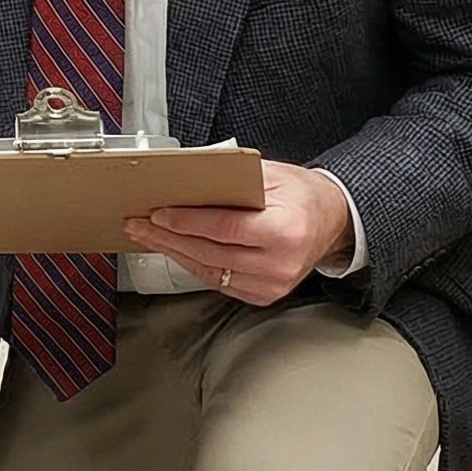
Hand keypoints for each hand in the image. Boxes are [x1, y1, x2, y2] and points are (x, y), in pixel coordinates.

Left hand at [122, 161, 353, 305]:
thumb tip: (187, 178)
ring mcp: (272, 285)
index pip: (223, 229)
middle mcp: (279, 264)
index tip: (158, 214)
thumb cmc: (302, 196)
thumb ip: (232, 178)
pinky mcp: (263, 295)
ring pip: (209, 271)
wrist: (332, 223)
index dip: (186, 222)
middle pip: (210, 253)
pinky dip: (192, 264)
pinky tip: (174, 250)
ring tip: (147, 236)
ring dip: (174, 252)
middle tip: (139, 225)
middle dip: (168, 238)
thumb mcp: (272, 175)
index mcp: (285, 231)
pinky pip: (218, 281)